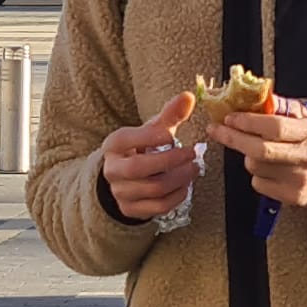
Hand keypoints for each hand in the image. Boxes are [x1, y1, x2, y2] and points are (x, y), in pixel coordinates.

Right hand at [99, 92, 201, 220]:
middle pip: (140, 168)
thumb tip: (189, 96)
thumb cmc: (142, 148)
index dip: (152, 137)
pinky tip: (185, 185)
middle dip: (172, 160)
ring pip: (154, 188)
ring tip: (194, 168)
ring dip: (180, 178)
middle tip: (193, 153)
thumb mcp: (152, 129)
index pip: (128, 139)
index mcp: (114, 145)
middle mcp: (112, 169)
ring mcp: (120, 192)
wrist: (125, 178)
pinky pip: (159, 206)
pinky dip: (178, 195)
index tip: (172, 136)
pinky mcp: (131, 209)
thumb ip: (170, 114)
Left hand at [208, 98, 306, 209]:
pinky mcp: (292, 196)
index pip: (275, 127)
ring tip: (255, 150)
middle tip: (216, 130)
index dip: (248, 122)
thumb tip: (254, 95)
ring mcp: (298, 179)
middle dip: (233, 138)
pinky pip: (259, 184)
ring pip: (255, 166)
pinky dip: (256, 175)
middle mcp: (306, 156)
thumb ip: (281, 106)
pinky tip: (267, 169)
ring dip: (247, 156)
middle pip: (260, 150)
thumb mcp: (306, 119)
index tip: (230, 117)